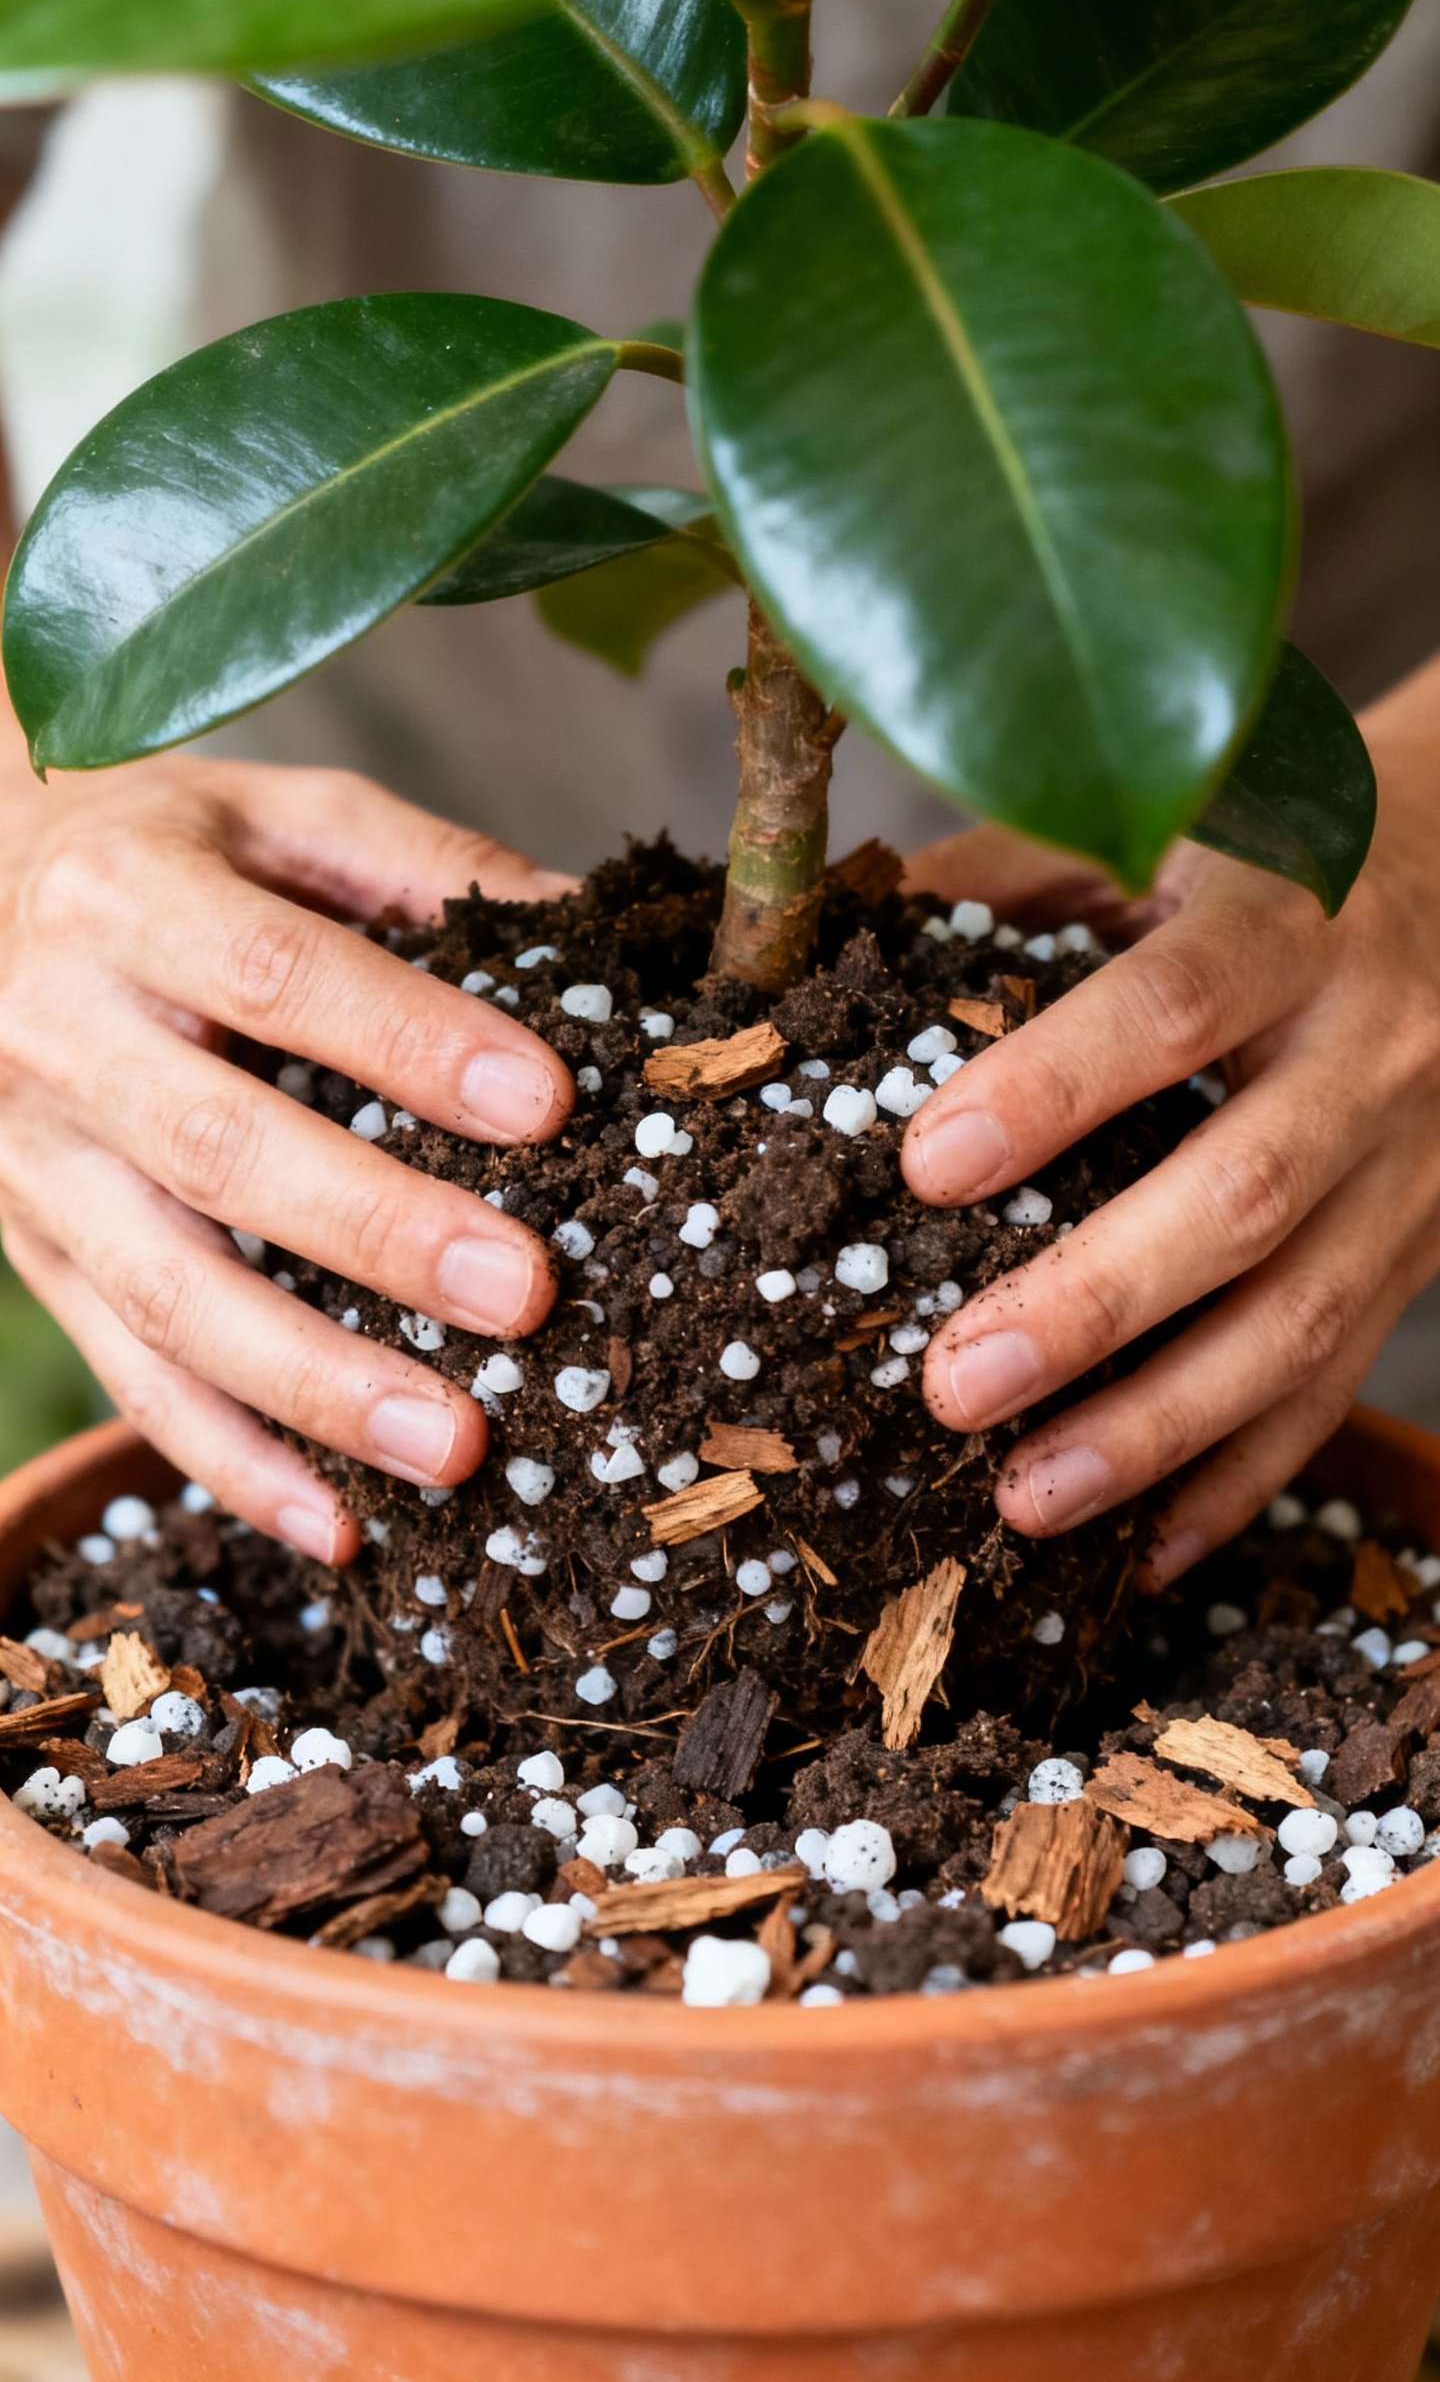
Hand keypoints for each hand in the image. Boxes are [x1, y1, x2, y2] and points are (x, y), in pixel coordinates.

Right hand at [0, 753, 573, 1563]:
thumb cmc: (170, 854)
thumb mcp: (280, 814)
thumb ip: (420, 867)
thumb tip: (594, 928)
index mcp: (132, 900)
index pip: (279, 976)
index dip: (409, 1041)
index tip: (547, 1101)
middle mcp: (62, 1034)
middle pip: (221, 1151)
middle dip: (379, 1233)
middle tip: (525, 1293)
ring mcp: (36, 1163)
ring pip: (170, 1294)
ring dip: (315, 1384)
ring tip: (458, 1448)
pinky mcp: (37, 1256)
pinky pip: (129, 1376)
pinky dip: (231, 1464)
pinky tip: (340, 1528)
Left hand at [902, 657, 1439, 1587]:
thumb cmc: (1268, 857)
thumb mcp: (1163, 829)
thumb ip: (1008, 875)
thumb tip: (822, 944)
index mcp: (1291, 922)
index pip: (1176, 1005)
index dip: (1054, 1085)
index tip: (926, 1164)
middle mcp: (1370, 1051)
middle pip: (1246, 1192)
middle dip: (1097, 1301)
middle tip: (954, 1383)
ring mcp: (1412, 1169)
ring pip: (1301, 1320)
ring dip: (1160, 1428)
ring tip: (1026, 1500)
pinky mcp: (1420, 1253)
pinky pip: (1338, 1385)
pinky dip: (1241, 1479)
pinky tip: (1141, 1552)